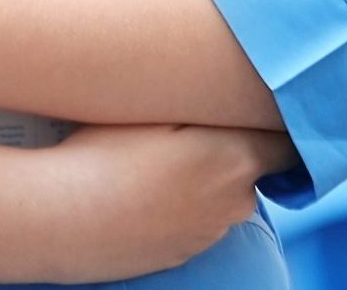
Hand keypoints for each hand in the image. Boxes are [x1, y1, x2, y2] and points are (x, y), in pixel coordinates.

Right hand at [30, 122, 288, 282]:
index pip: (287, 143)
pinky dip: (176, 203)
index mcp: (237, 161)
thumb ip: (211, 100)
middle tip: (183, 122)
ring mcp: (205, 235)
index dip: (275, 123)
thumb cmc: (105, 152)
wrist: (59, 219)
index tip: (258, 105)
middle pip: (249, 166)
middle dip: (227, 145)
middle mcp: (233, 204)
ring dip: (200, 176)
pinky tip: (138, 188)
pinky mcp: (178, 254)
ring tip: (151, 157)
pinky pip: (191, 219)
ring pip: (218, 194)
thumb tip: (244, 91)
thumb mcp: (158, 108)